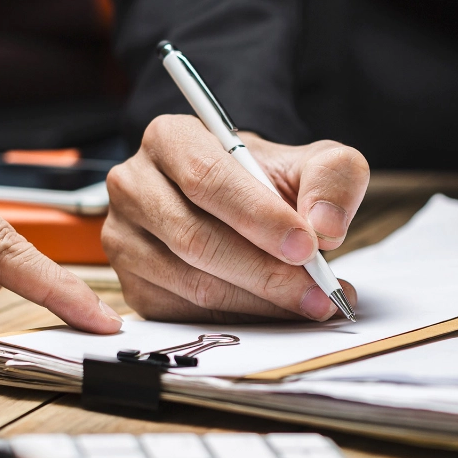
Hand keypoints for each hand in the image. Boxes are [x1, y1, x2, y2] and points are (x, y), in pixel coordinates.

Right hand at [103, 116, 367, 321]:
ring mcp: (126, 240)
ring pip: (193, 283)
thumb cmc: (271, 181)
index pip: (206, 177)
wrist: (244, 206)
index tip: (307, 245)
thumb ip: (331, 180)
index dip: (257, 216)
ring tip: (313, 303)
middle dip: (266, 271)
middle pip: (196, 238)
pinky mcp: (134, 286)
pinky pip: (187, 313)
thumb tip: (325, 227)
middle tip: (320, 289)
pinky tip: (278, 312)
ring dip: (260, 301)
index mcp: (170, 138)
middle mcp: (134, 186)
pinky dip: (241, 319)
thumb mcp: (313, 162)